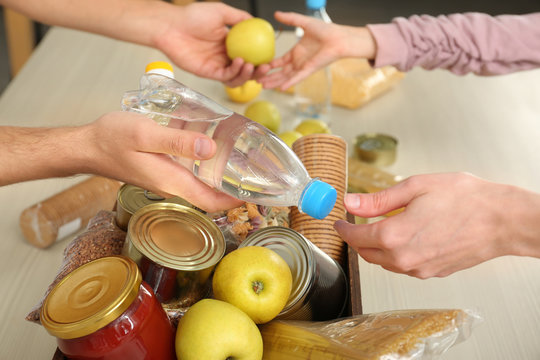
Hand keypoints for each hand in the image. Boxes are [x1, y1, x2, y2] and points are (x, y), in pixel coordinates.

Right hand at [80, 112, 242, 211]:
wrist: (88, 145)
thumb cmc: (112, 139)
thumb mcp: (146, 134)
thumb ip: (177, 142)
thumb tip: (210, 148)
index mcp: (171, 181)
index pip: (210, 201)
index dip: (234, 201)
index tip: (254, 193)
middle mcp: (171, 185)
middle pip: (209, 195)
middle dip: (232, 188)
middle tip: (253, 172)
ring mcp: (166, 180)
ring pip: (200, 184)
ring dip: (220, 177)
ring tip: (239, 159)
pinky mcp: (161, 171)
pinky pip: (189, 174)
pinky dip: (204, 166)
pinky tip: (211, 148)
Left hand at [150, 2, 262, 86]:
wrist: (171, 26)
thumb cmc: (191, 16)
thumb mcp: (220, 12)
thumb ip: (238, 18)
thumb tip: (256, 22)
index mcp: (229, 43)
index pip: (249, 54)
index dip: (261, 58)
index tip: (270, 56)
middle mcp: (224, 56)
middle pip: (246, 69)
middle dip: (258, 71)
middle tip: (266, 67)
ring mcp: (216, 65)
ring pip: (237, 77)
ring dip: (248, 74)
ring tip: (253, 66)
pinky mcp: (208, 73)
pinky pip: (226, 76)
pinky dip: (235, 72)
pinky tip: (240, 62)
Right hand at [256, 11, 375, 89]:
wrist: (339, 37)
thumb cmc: (326, 31)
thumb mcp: (304, 23)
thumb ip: (290, 19)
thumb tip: (276, 13)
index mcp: (296, 53)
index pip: (279, 62)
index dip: (269, 66)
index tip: (258, 67)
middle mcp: (298, 62)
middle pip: (280, 73)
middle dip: (268, 77)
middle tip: (255, 81)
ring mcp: (303, 67)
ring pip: (286, 77)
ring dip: (274, 82)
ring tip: (262, 86)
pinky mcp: (310, 69)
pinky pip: (298, 78)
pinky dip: (290, 83)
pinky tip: (281, 88)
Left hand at [334, 173, 539, 277]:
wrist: (502, 220)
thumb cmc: (465, 199)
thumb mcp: (415, 188)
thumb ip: (379, 199)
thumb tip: (351, 202)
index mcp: (395, 236)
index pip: (356, 237)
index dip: (344, 229)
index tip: (339, 222)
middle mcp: (405, 259)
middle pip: (367, 253)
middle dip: (356, 240)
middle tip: (353, 225)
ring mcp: (420, 269)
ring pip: (384, 263)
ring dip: (374, 249)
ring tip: (375, 230)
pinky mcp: (433, 272)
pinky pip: (403, 267)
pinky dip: (393, 255)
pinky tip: (400, 239)